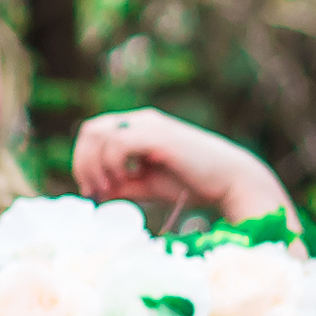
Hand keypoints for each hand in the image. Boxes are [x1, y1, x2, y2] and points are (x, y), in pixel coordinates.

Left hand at [73, 107, 293, 222]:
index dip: (84, 161)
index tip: (92, 191)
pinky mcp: (157, 135)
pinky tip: (123, 182)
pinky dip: (111, 165)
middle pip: (90, 130)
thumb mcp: (150, 185)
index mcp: (140, 128)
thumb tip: (97, 194)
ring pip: (98, 133)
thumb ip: (124, 185)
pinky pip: (117, 143)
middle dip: (83, 162)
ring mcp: (149, 125)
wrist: (232, 180)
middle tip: (95, 190)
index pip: (95, 134)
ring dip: (94, 165)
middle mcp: (142, 121)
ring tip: (110, 188)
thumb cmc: (196, 183)